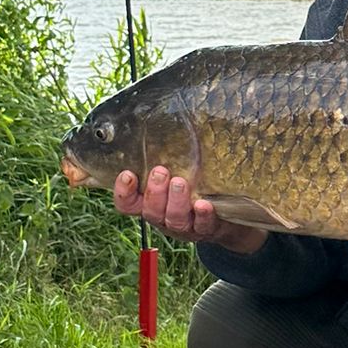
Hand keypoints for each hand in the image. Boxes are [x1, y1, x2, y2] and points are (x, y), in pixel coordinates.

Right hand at [113, 168, 267, 254]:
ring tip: (180, 183)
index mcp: (149, 203)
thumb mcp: (172, 169)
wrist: (223, 212)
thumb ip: (160, 156)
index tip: (128, 174)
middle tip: (160, 172)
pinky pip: (203, 225)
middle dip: (154, 192)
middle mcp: (163, 216)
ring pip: (175, 219)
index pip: (127, 204)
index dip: (123, 192)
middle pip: (151, 212)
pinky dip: (203, 215)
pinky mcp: (207, 228)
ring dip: (176, 201)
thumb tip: (149, 119)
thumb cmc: (190, 183)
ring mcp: (185, 225)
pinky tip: (203, 204)